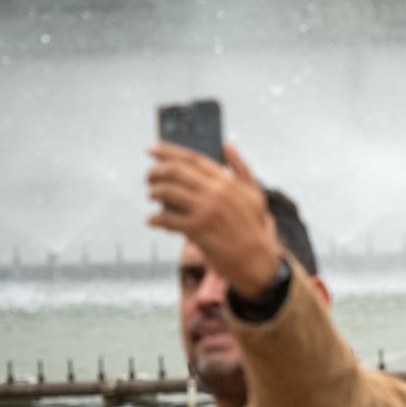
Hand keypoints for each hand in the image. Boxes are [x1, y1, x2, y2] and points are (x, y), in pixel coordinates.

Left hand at [147, 142, 280, 294]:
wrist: (256, 261)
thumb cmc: (254, 228)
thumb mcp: (255, 194)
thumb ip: (241, 168)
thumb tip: (227, 145)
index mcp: (227, 181)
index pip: (192, 158)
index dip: (168, 151)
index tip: (151, 149)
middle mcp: (215, 192)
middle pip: (175, 171)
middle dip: (155, 172)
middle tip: (149, 178)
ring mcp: (205, 211)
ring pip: (167, 192)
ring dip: (154, 193)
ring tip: (152, 196)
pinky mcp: (197, 230)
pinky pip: (167, 219)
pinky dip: (155, 219)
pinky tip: (153, 221)